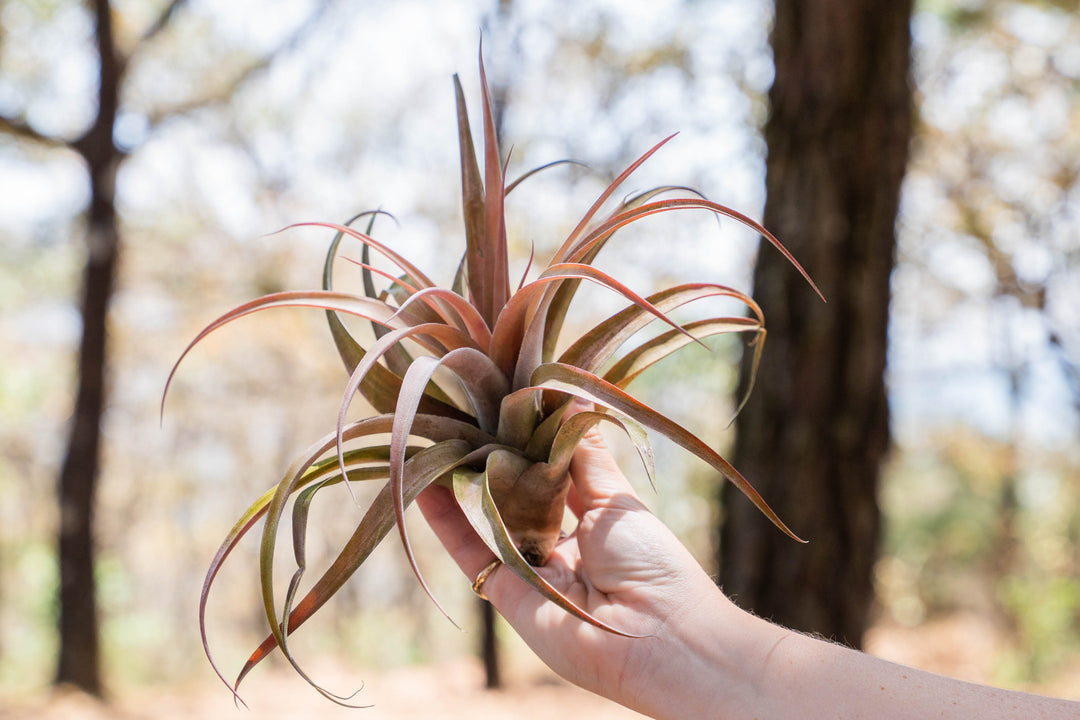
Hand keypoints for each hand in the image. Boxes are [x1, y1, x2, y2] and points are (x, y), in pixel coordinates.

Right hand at [416, 427, 734, 718]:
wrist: (654, 636)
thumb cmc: (650, 560)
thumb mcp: (616, 498)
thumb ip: (584, 454)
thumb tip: (570, 395)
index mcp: (594, 519)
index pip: (556, 470)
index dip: (535, 440)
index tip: (512, 401)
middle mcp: (560, 542)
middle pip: (518, 493)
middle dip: (496, 455)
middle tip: (468, 412)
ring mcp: (531, 568)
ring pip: (490, 518)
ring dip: (463, 481)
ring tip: (437, 436)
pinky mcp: (507, 592)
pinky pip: (472, 551)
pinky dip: (445, 521)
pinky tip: (424, 484)